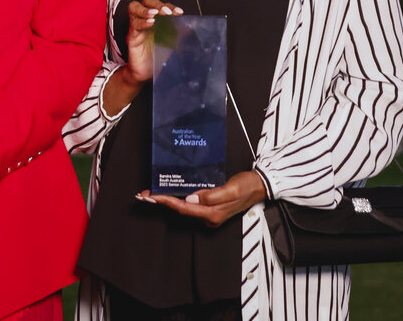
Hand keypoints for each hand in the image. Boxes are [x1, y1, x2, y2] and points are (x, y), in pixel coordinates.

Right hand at [122, 0, 183, 85]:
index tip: (180, 12)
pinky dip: (142, 22)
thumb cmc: (159, 57)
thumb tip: (195, 23)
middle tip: (166, 12)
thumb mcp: (175, 43)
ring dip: (146, 9)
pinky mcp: (131, 36)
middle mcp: (147, 19)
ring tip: (155, 14)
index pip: (163, 5)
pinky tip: (151, 24)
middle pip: (148, 1)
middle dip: (158, 4)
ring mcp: (137, 26)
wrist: (146, 74)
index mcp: (158, 19)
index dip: (171, 6)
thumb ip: (182, 33)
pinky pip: (134, 24)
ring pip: (135, 7)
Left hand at [135, 170, 266, 227]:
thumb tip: (191, 200)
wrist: (260, 186)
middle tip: (142, 195)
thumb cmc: (247, 185)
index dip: (166, 202)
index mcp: (213, 214)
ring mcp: (209, 213)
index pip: (184, 208)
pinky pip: (189, 205)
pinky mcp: (210, 207)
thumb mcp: (231, 189)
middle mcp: (209, 217)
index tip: (151, 196)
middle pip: (180, 210)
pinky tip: (169, 193)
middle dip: (161, 202)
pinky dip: (176, 199)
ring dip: (166, 201)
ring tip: (150, 194)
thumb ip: (212, 196)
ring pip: (183, 208)